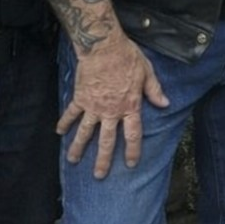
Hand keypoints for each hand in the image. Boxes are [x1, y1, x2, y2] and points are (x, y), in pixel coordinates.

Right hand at [58, 33, 168, 177]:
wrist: (104, 47)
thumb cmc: (128, 57)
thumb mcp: (146, 72)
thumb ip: (154, 90)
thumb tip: (165, 104)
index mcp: (129, 106)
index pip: (133, 134)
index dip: (132, 150)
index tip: (130, 164)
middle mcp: (110, 111)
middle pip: (107, 141)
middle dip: (103, 160)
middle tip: (99, 175)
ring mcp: (93, 107)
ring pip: (85, 133)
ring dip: (78, 148)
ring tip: (73, 161)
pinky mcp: (80, 99)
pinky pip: (71, 114)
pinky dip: (64, 122)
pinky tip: (58, 132)